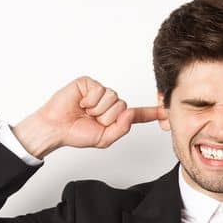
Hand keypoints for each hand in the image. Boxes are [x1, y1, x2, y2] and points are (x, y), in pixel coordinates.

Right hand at [13, 76, 161, 158]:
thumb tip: (129, 113)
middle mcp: (109, 102)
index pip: (138, 114)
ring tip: (84, 111)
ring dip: (97, 109)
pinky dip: (90, 100)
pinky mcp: (88, 84)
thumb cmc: (76, 133)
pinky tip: (80, 103)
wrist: (55, 128)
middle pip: (123, 106)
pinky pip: (99, 91)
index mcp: (115, 116)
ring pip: (113, 98)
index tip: (167, 111)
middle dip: (106, 117)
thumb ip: (121, 129)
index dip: (153, 113)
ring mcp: (99, 92)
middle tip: (90, 119)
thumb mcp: (105, 139)